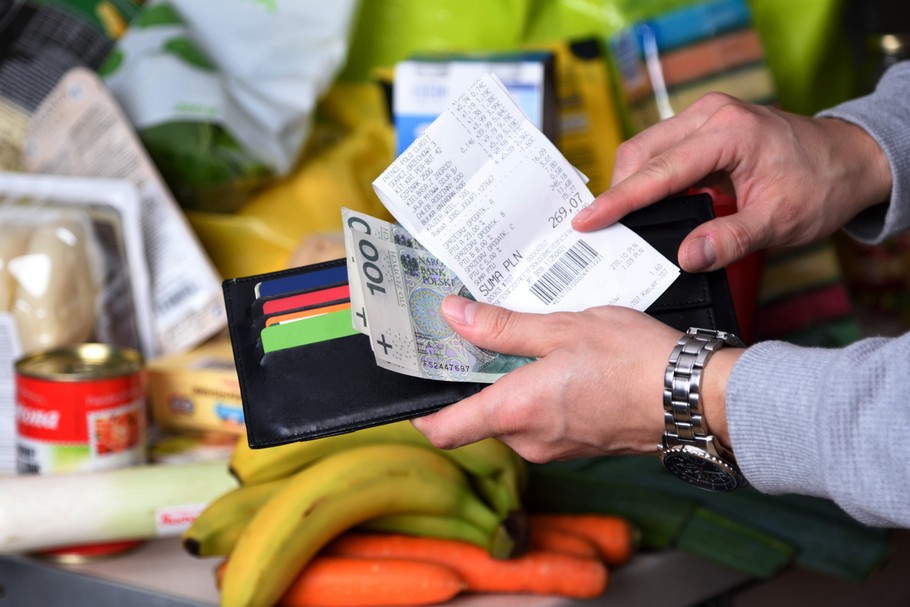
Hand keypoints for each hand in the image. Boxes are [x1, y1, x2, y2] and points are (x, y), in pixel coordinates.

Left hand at [411, 295, 684, 462]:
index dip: (421, 410)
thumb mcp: (561, 328)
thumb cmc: (633, 361)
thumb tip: (454, 315)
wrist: (695, 399)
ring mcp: (555, 447)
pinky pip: (543, 420)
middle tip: (485, 335)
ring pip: (514, 415)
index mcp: (514, 412)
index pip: (442, 430)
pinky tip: (564, 362)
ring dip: (515, 383)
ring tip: (534, 341)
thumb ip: (502, 327)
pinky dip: (541, 394)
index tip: (418, 381)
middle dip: (480, 379)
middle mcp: (529, 440)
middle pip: (480, 415)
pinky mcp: (579, 445)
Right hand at [572, 92, 892, 271]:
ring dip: (630, 183)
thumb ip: (730, 240)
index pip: (660, 170)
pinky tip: (644, 203)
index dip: (619, 199)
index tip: (586, 221)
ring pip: (646, 147)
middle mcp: (712, 115)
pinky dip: (647, 176)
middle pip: (641, 151)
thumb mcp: (780, 222)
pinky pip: (661, 148)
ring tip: (618, 221)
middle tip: (601, 231)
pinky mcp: (705, 125)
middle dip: (618, 191)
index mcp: (730, 133)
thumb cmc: (820, 186)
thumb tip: (685, 256)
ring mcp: (707, 115)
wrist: (849, 160)